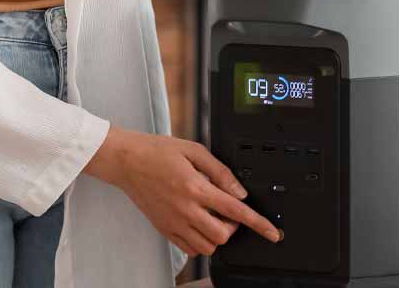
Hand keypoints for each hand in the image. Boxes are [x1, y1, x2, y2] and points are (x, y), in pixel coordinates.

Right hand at [82, 126, 281, 255]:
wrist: (126, 161)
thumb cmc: (157, 152)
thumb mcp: (194, 150)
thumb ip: (220, 172)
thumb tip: (240, 192)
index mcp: (195, 187)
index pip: (235, 210)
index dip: (258, 223)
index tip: (272, 233)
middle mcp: (185, 209)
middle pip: (223, 235)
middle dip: (233, 227)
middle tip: (228, 212)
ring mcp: (174, 222)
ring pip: (208, 247)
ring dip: (217, 236)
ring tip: (213, 218)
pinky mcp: (164, 229)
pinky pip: (190, 249)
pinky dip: (201, 242)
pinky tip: (199, 225)